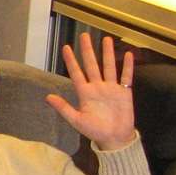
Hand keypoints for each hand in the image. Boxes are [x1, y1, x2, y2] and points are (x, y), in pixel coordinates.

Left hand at [46, 33, 135, 151]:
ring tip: (106, 39)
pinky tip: (128, 55)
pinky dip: (128, 66)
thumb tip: (47, 97)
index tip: (66, 47)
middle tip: (84, 35)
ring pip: (109, 66)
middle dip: (88, 51)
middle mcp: (97, 87)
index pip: (76, 73)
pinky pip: (126, 77)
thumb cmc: (95, 130)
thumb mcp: (76, 120)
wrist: (114, 139)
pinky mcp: (124, 93)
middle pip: (92, 65)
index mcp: (85, 93)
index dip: (71, 61)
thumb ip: (63, 108)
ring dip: (108, 54)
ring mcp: (111, 88)